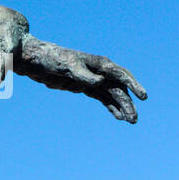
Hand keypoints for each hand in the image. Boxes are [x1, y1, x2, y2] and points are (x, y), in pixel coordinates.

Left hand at [16, 34, 146, 122]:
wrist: (35, 60)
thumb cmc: (51, 58)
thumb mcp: (67, 65)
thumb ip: (84, 75)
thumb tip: (102, 82)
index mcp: (98, 63)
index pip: (120, 74)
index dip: (133, 85)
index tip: (144, 97)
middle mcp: (98, 70)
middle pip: (118, 88)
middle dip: (128, 103)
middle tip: (134, 120)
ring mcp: (92, 78)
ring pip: (111, 94)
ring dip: (121, 106)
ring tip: (130, 121)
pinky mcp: (84, 86)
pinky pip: (101, 97)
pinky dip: (110, 106)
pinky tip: (117, 117)